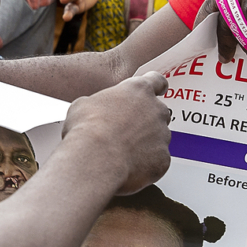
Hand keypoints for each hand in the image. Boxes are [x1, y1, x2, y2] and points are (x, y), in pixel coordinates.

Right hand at [62, 72, 170, 194]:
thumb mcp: (83, 104)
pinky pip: (158, 160)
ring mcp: (162, 135)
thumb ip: (99, 102)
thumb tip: (94, 109)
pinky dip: (147, 163)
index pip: (157, 81)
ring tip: (123, 151)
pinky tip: (128, 166)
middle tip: (128, 130)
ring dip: (146, 143)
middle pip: (159, 112)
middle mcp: (156, 110)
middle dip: (147, 120)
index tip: (157, 90)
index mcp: (138, 90)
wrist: (96, 158)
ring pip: (159, 138)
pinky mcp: (163, 158)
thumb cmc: (88, 130)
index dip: (156, 86)